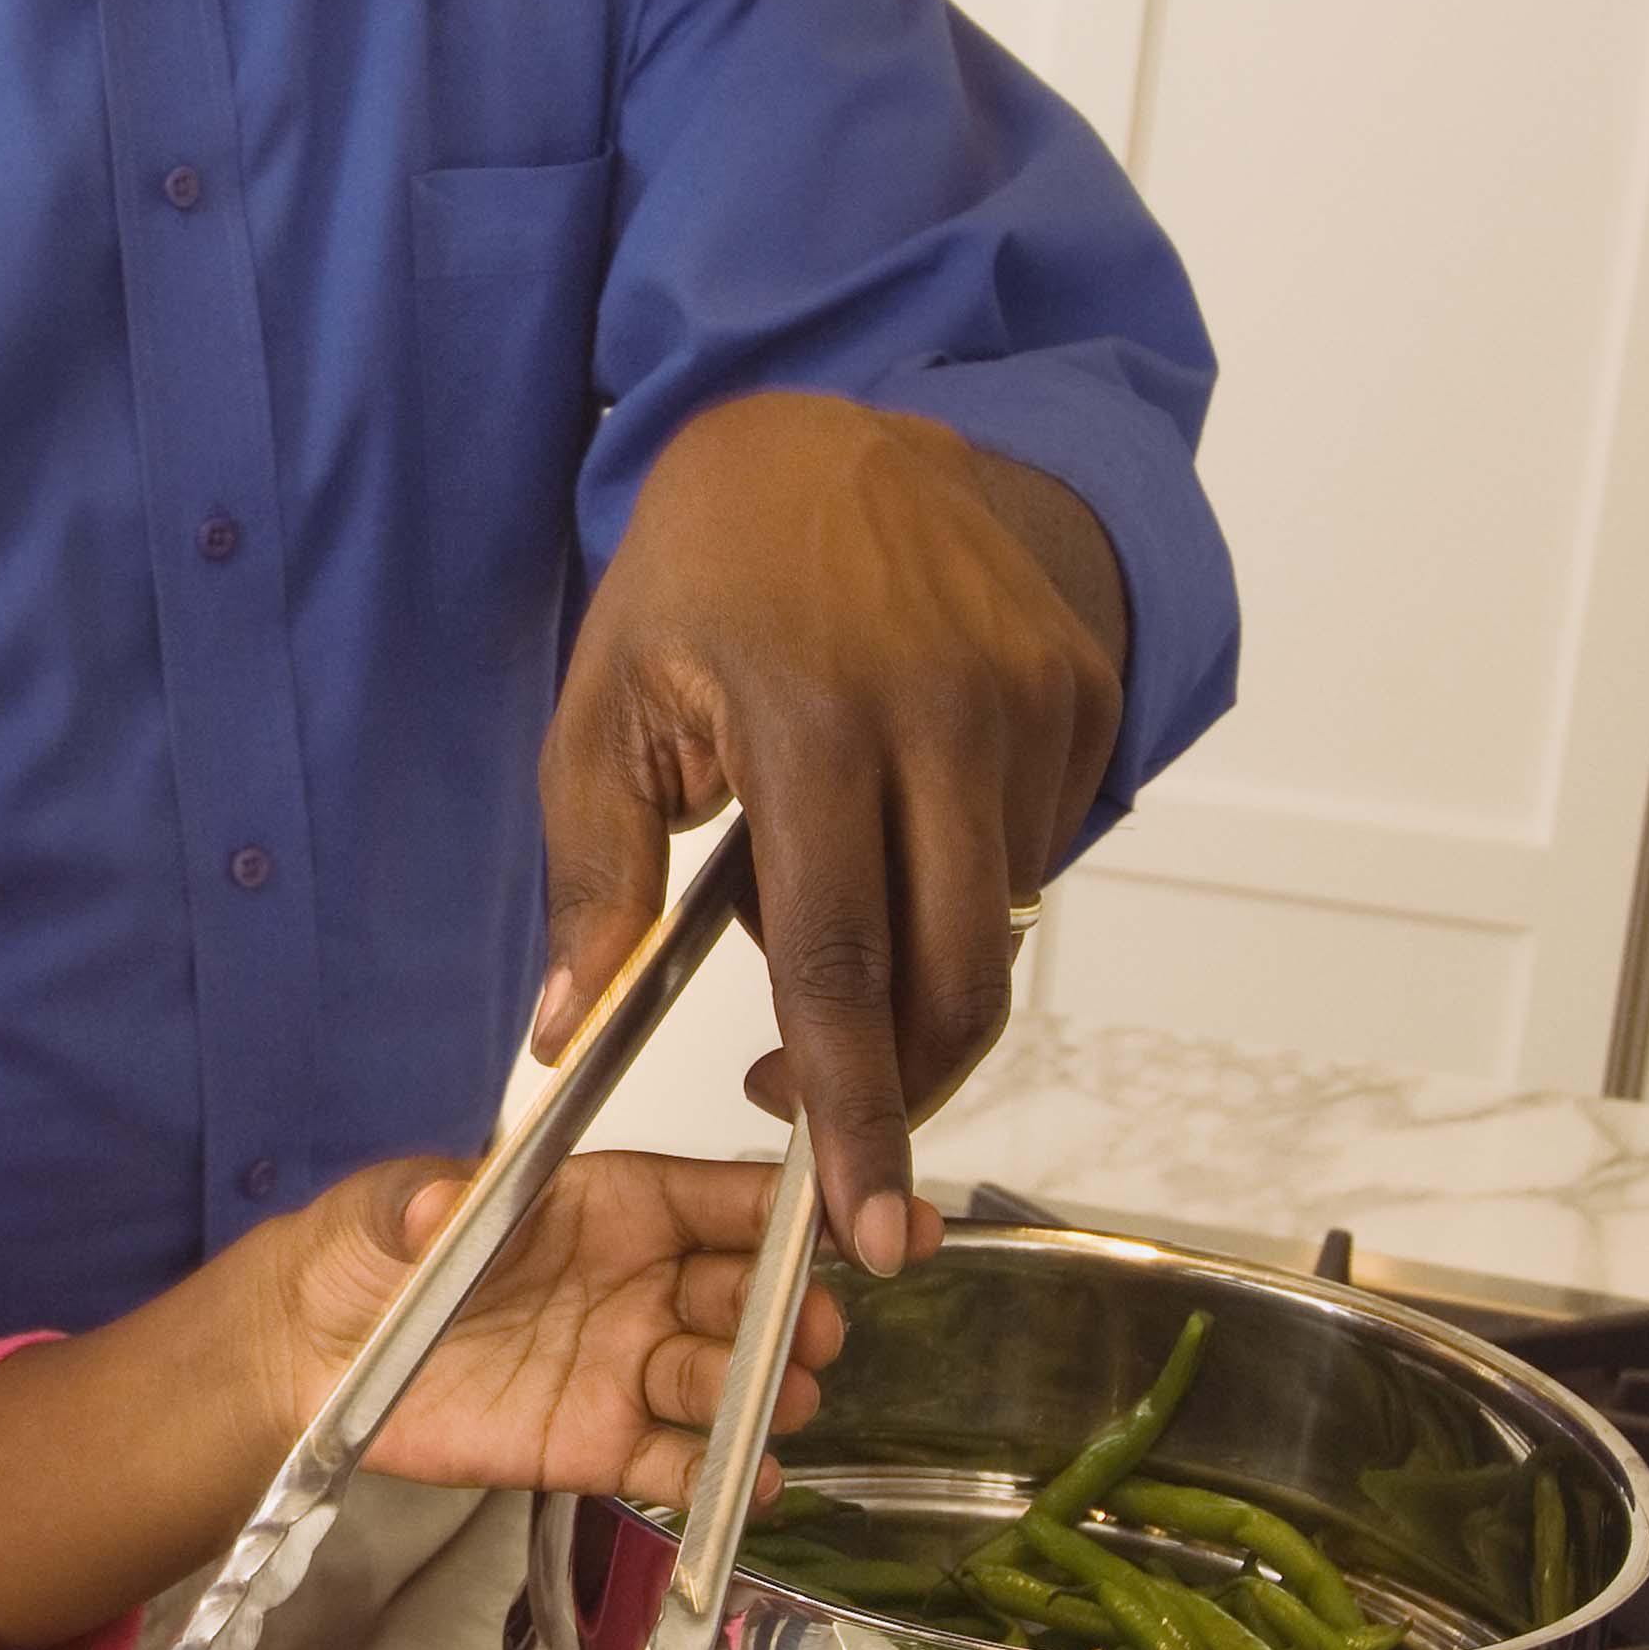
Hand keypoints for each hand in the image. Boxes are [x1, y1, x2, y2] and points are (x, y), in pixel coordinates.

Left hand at [270, 1148, 874, 1512]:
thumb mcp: (392, 1212)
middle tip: (809, 1329)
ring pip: (723, 1380)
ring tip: (782, 1401)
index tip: (856, 1216)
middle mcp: (641, 1284)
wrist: (312, 1355)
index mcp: (613, 1204)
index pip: (725, 1201)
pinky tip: (747, 1483)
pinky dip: (716, 1475)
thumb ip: (424, 1209)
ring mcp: (626, 1367)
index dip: (798, 1209)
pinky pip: (675, 1462)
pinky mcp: (597, 1443)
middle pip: (746, 1294)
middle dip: (790, 1310)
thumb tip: (435, 1206)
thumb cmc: (366, 1257)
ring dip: (763, 1391)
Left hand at [534, 396, 1123, 1277]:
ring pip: (995, 926)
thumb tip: (565, 1031)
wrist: (839, 432)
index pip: (838, 958)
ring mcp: (1031, 700)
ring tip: (832, 911)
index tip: (861, 1218)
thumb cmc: (705, 576)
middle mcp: (943, 710)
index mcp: (809, 717)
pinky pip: (1034, 856)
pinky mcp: (1083, 697)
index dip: (852, 1105)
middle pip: (953, 977)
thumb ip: (593, 874)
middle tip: (837, 1137)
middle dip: (905, 1090)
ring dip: (920, 972)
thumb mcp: (606, 702)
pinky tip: (901, 825)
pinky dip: (968, 886)